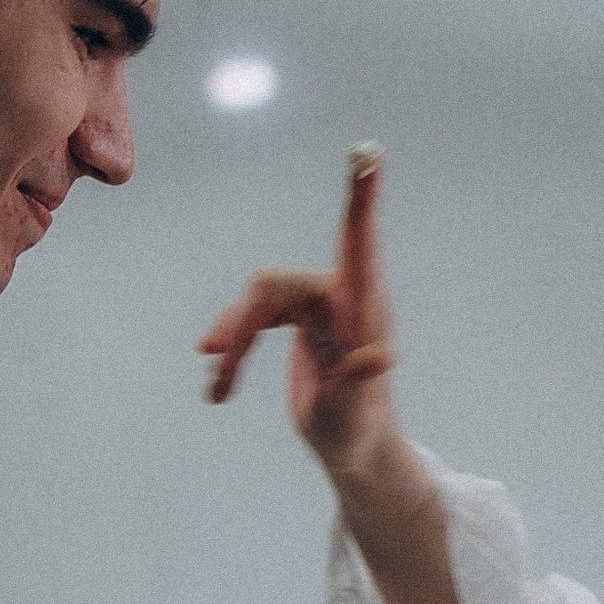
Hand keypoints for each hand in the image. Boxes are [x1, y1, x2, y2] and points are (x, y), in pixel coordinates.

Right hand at [199, 144, 400, 472]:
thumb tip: (385, 354)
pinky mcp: (297, 318)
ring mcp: (317, 304)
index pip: (360, 240)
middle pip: (272, 285)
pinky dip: (233, 349)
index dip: (361, 197)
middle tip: (217, 369)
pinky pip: (253, 319)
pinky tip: (218, 387)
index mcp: (363, 306)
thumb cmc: (360, 432)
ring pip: (256, 302)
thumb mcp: (355, 414)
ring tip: (217, 390)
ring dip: (232, 343)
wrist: (353, 451)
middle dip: (241, 326)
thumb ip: (360, 383)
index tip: (369, 152)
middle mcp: (341, 295)